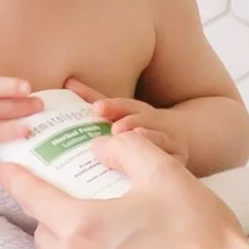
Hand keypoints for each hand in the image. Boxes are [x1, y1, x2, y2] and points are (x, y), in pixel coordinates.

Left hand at [0, 130, 248, 248]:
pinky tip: (114, 247)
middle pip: (40, 229)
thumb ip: (124, 147)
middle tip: (63, 185)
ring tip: (91, 215)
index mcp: (78, 226)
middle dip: (44, 206)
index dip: (14, 174)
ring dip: (64, 234)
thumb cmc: (197, 234)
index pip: (27, 195)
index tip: (6, 163)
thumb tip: (99, 147)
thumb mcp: (164, 171)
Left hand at [62, 77, 188, 163]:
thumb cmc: (139, 126)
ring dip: (150, 140)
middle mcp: (156, 124)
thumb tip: (68, 81)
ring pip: (162, 140)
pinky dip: (166, 162)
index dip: (112, 106)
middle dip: (131, 122)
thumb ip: (93, 99)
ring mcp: (171, 141)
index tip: (98, 108)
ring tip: (137, 140)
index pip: (126, 106)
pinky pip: (175, 162)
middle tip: (116, 129)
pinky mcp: (180, 162)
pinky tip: (155, 166)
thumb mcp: (120, 112)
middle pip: (145, 120)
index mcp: (139, 111)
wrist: (179, 138)